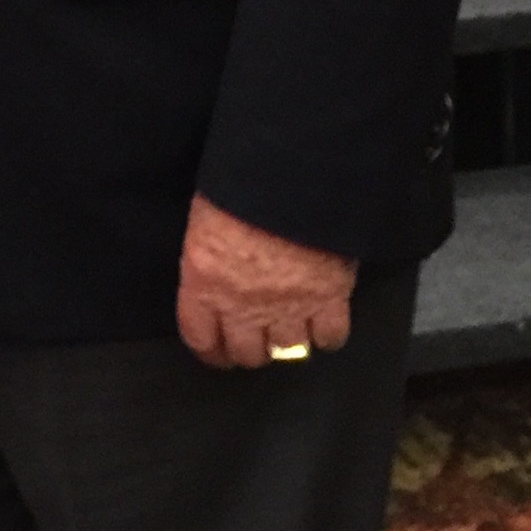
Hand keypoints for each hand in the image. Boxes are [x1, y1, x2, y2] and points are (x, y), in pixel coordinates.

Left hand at [176, 193, 354, 368]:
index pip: (200, 337)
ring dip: (288, 344)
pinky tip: (323, 324)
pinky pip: (330, 337)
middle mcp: (244, 306)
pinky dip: (328, 335)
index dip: (210, 348)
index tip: (216, 350)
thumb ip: (208, 254)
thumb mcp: (204, 216)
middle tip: (256, 341)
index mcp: (205, 283)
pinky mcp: (328, 301)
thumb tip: (213, 267)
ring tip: (290, 332)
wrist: (290, 178)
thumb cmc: (239, 185)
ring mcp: (288, 308)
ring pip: (288, 352)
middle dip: (250, 349)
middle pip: (247, 353)